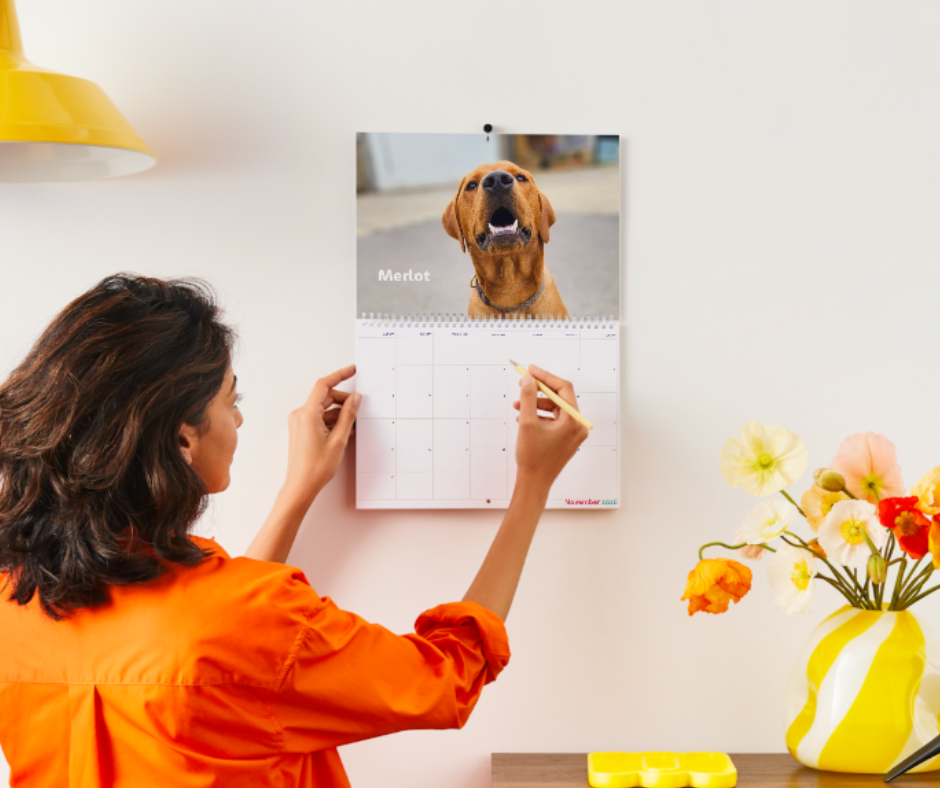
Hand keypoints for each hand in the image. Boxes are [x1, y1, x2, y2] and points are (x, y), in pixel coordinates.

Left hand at [284, 365, 360, 501]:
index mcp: (307, 414)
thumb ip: (348, 415)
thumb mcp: (339, 439)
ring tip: (353, 423)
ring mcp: (299, 422)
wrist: (301, 485)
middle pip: (325, 397)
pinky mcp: (301, 429)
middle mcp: (300, 415)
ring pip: (323, 408)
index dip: (339, 375)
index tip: (352, 370)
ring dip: (339, 412)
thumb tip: (355, 398)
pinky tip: (345, 430)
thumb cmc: (316, 467)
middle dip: (343, 399)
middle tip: (359, 406)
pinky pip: (319, 418)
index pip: (324, 385)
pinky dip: (332, 421)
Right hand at [512, 365, 588, 493]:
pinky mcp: (565, 439)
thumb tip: (529, 380)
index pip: (563, 389)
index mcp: (573, 421)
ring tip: (518, 405)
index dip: (546, 377)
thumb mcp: (528, 423)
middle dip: (539, 390)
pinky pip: (553, 420)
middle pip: (559, 398)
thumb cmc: (533, 459)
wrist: (534, 483)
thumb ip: (529, 398)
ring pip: (555, 409)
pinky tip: (523, 417)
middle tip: (524, 382)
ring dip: (536, 404)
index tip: (531, 370)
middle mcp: (577, 426)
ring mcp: (572, 434)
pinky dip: (539, 415)